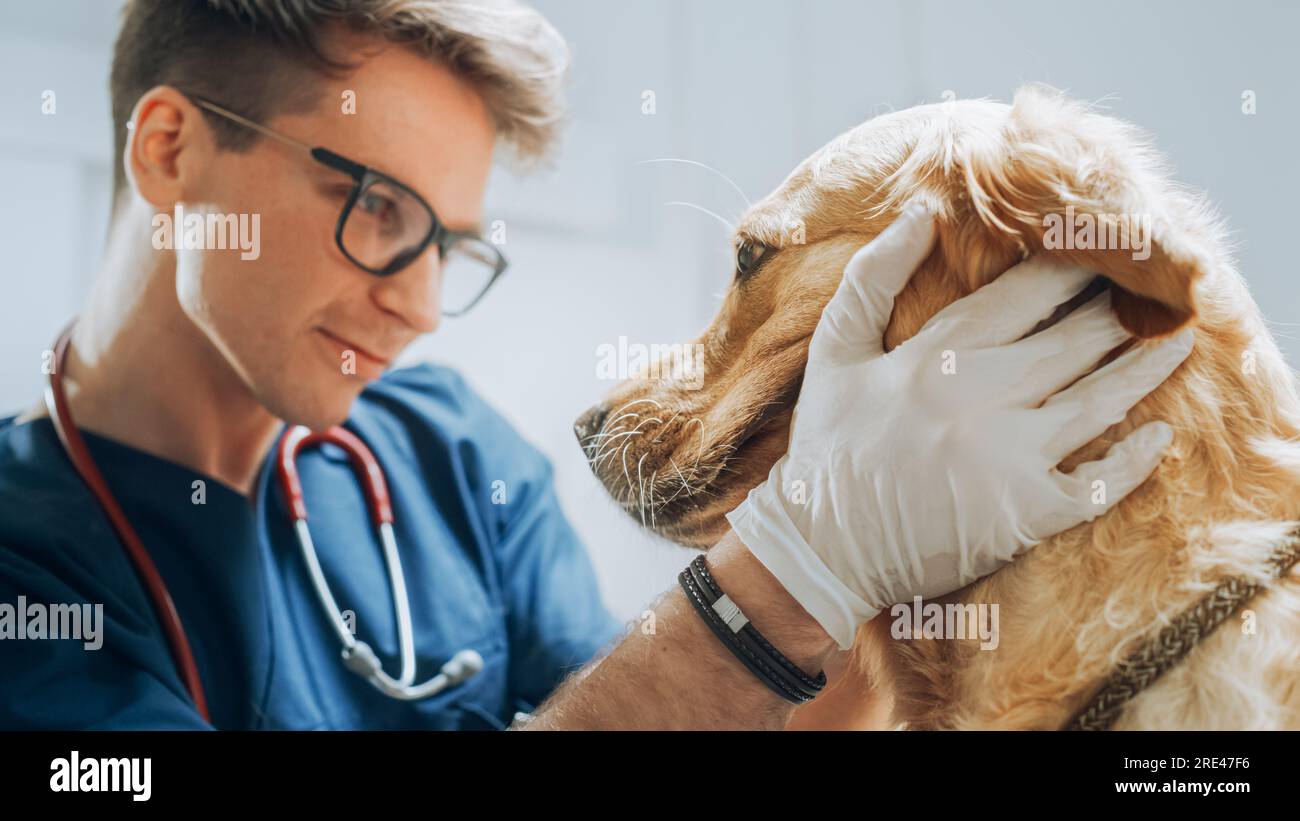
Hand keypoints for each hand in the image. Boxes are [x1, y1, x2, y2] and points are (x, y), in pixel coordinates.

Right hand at [726, 204, 1193, 648]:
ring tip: (1176, 343)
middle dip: (1120, 313)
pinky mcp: (1026, 513)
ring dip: (1145, 368)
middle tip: (1155, 295)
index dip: (1072, 270)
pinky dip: (1134, 460)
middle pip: (1074, 341)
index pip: (1025, 295)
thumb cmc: (828, 446)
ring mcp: (1009, 458)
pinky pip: (1099, 481)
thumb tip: (920, 211)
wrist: (821, 549)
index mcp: (935, 355)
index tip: (1105, 252)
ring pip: (1099, 401)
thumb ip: (873, 277)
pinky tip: (1158, 437)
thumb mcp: (835, 352)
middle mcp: (980, 398)